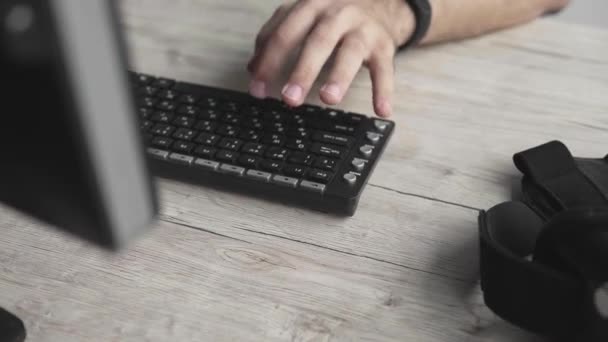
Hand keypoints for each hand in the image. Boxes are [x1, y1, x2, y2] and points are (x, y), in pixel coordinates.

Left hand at [247, 0, 414, 116]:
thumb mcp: (303, 17)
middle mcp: (337, 14)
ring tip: (329, 99)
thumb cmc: (333, 15)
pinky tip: (381, 110)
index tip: (257, 90)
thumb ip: (276, 37)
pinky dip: (384, 90)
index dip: (268, 62)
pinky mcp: (384, 45)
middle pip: (317, 42)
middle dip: (303, 71)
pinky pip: (385, 69)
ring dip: (339, 76)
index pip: (284, 34)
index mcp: (310, 6)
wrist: (379, 2)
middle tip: (290, 99)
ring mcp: (362, 29)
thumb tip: (252, 67)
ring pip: (351, 53)